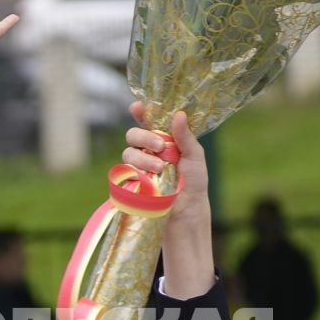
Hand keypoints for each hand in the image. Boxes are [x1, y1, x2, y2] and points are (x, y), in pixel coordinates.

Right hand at [122, 102, 216, 297]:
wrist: (187, 211)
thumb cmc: (194, 183)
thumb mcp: (195, 156)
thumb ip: (185, 136)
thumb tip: (178, 114)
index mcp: (162, 140)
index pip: (147, 121)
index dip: (140, 113)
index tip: (137, 108)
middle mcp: (147, 151)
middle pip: (132, 135)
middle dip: (143, 137)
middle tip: (158, 145)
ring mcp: (137, 167)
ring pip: (128, 153)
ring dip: (143, 158)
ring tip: (160, 169)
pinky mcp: (131, 183)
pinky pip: (124, 172)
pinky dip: (136, 172)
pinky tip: (148, 178)